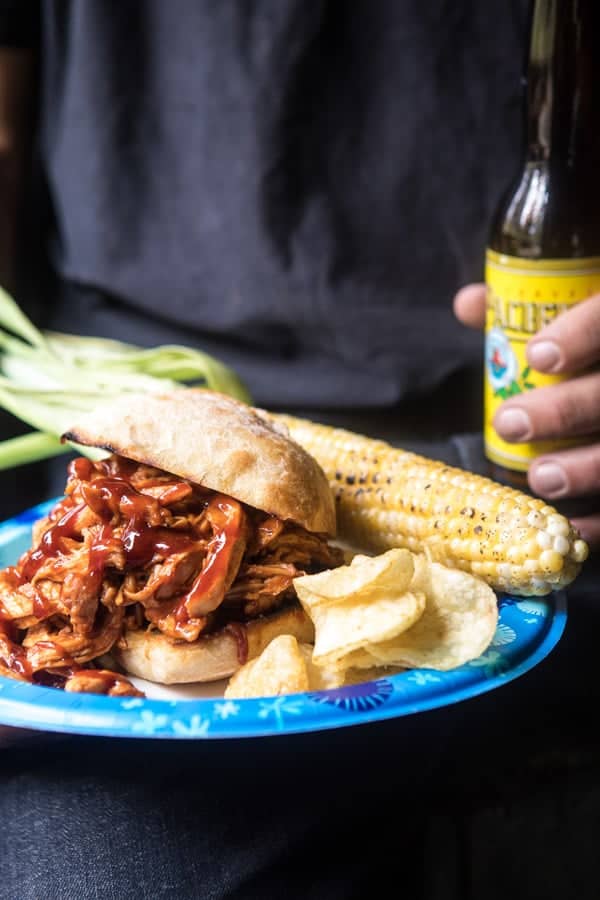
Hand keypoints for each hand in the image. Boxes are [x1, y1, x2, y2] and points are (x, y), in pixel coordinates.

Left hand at [454, 283, 599, 545]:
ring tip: (540, 478)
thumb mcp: (581, 307)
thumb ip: (530, 302)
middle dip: (565, 411)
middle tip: (510, 424)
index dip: (582, 334)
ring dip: (587, 468)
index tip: (538, 357)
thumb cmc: (595, 348)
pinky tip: (572, 526)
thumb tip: (470, 305)